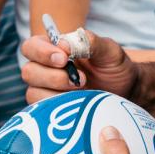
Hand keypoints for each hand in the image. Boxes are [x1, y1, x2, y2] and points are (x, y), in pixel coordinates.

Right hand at [20, 31, 138, 103]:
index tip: (64, 58)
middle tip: (80, 79)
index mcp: (52, 50)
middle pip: (29, 72)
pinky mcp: (51, 111)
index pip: (31, 47)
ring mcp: (46, 92)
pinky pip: (42, 112)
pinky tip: (77, 104)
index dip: (42, 52)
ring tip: (82, 92)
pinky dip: (59, 108)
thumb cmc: (114, 67)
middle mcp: (44, 70)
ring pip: (33, 93)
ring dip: (57, 94)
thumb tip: (64, 43)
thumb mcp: (109, 51)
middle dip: (53, 76)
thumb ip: (90, 41)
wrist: (125, 92)